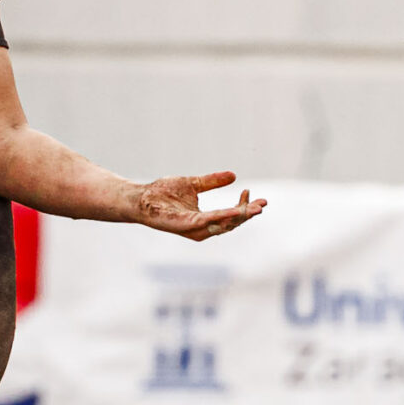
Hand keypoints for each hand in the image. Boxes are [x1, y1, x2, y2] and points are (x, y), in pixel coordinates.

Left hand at [130, 172, 264, 240]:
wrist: (141, 198)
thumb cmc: (163, 194)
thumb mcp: (193, 184)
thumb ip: (212, 182)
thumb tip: (233, 175)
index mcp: (204, 220)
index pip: (230, 216)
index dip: (243, 207)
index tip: (249, 191)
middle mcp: (201, 228)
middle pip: (231, 223)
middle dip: (248, 214)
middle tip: (262, 203)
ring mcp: (193, 228)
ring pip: (222, 225)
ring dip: (240, 217)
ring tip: (256, 209)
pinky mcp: (184, 225)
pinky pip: (206, 223)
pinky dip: (221, 217)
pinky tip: (233, 211)